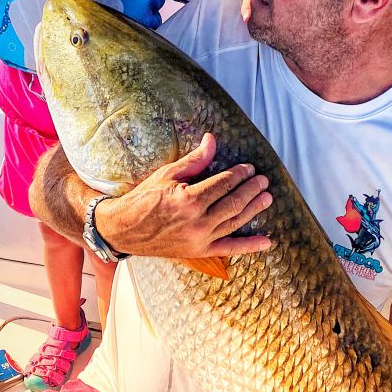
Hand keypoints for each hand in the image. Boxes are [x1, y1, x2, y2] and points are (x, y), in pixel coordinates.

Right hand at [101, 133, 272, 257]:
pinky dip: (249, 246)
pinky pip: (229, 249)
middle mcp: (198, 221)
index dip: (239, 175)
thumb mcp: (166, 174)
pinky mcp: (199, 251)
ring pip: (235, 222)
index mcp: (189, 200)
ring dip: (254, 210)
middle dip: (251, 190)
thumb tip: (212, 140)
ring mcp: (200, 239)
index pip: (223, 184)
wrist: (124, 230)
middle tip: (264, 181)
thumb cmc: (144, 199)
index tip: (249, 168)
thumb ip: (194, 160)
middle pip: (234, 203)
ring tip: (267, 198)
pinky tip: (266, 241)